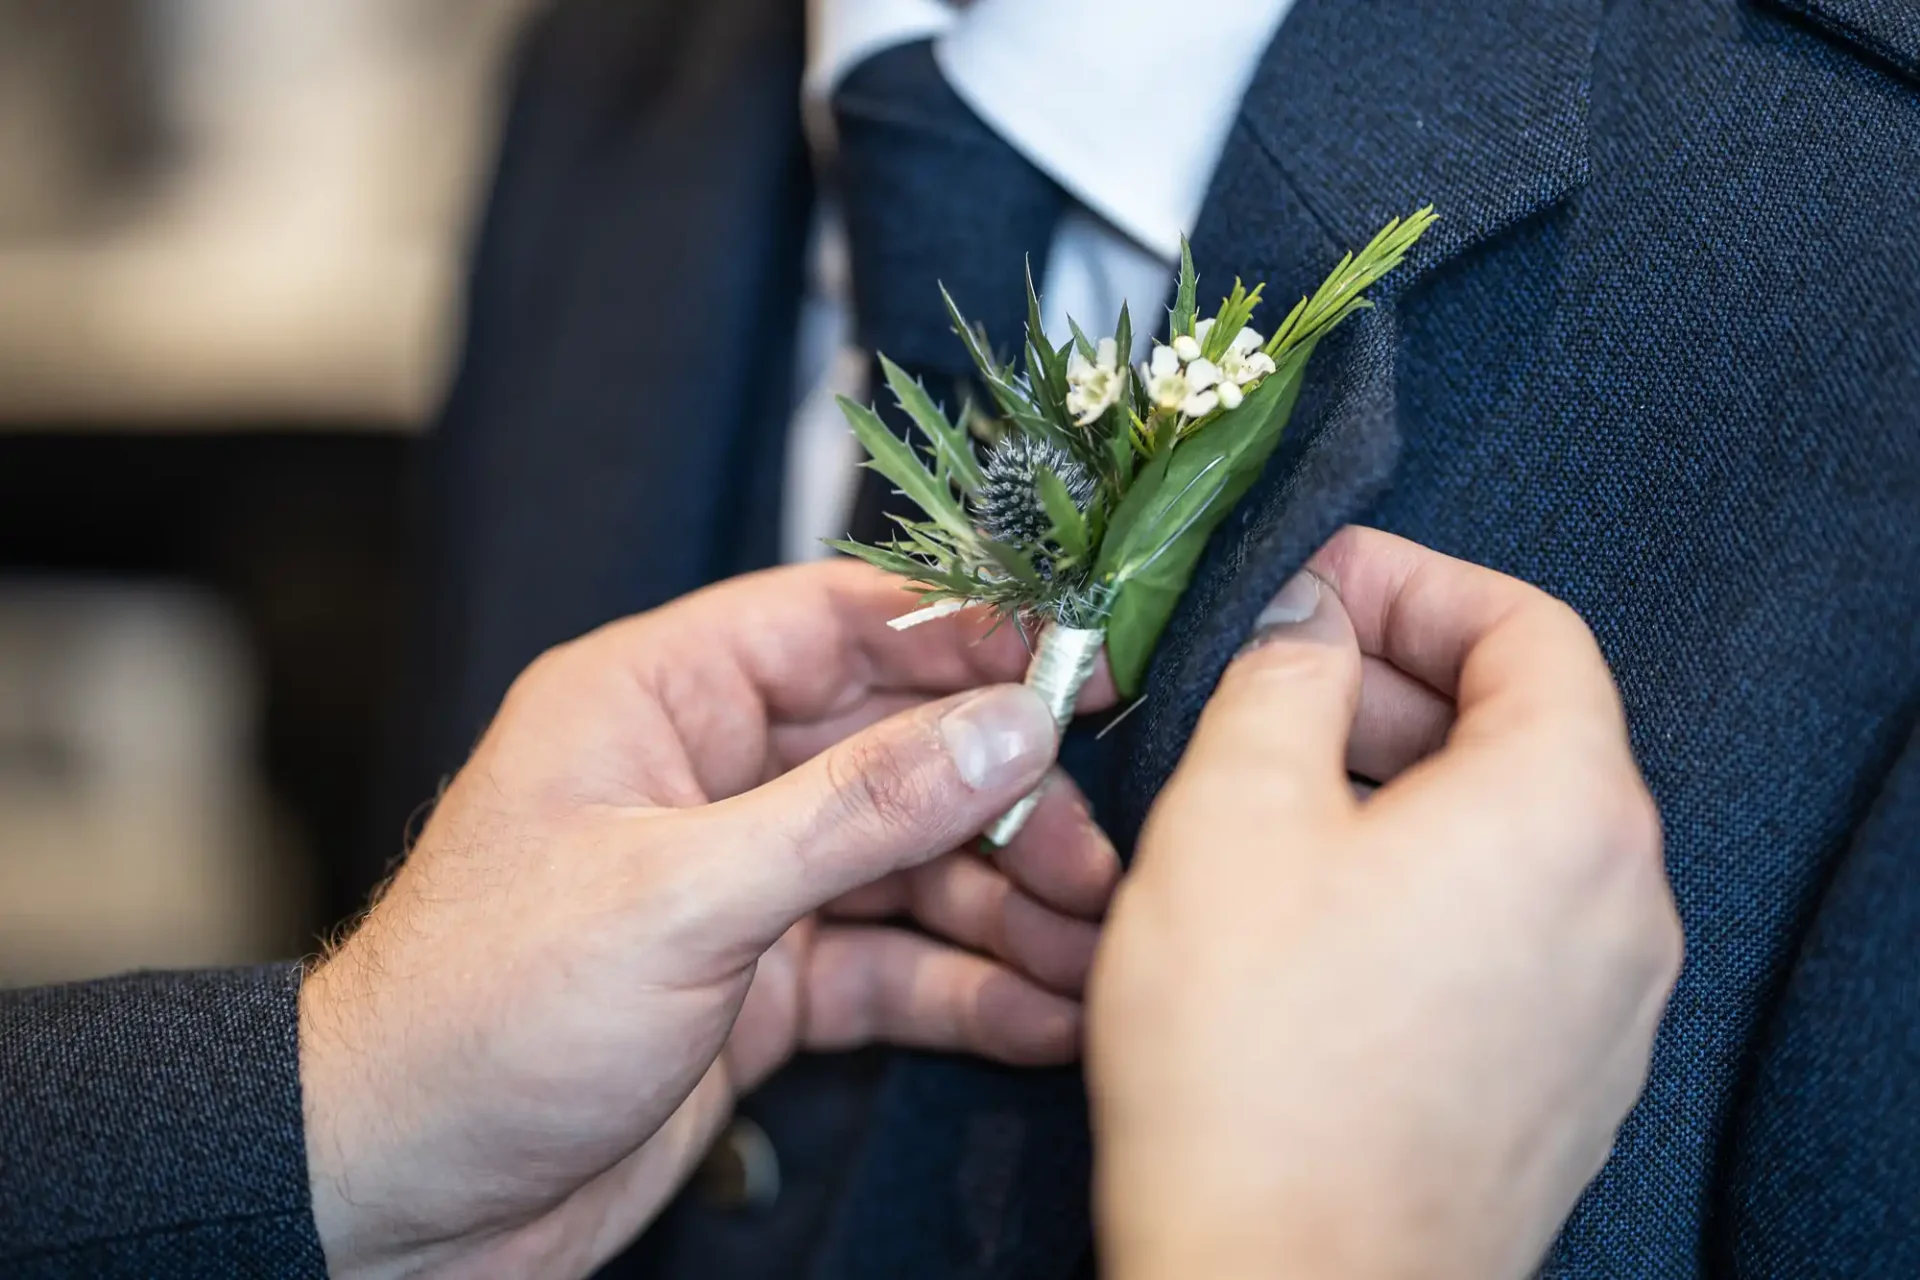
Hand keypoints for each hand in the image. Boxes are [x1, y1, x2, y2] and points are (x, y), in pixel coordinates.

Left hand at [300, 561, 1118, 1278]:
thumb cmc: (482, 1017)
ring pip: (904, 866)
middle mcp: (708, 778)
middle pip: (895, 750)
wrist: (395, 1201)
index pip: (838, 622)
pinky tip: (1040, 1018)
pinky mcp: (761, 986)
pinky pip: (886, 966)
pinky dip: (961, 991)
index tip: (1080, 668)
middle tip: (1094, 859)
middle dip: (1001, 804)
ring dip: (1001, 907)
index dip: (966, 637)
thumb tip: (1006, 728)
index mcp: (658, 700)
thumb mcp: (682, 899)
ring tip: (1091, 953)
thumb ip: (857, 811)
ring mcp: (740, 885)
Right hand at [1087, 526, 1681, 1279]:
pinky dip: (1426, 885)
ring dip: (1403, 786)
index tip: (1315, 589)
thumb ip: (1282, 674)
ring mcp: (1606, 1006)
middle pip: (1529, 731)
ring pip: (1514, 838)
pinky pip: (1509, 934)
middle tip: (1273, 689)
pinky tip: (1313, 921)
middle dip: (1395, 685)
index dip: (1413, 584)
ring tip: (1274, 803)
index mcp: (1566, 809)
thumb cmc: (1255, 1061)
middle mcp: (1624, 903)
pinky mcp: (1564, 1083)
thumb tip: (1311, 616)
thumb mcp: (1232, 813)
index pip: (1528, 627)